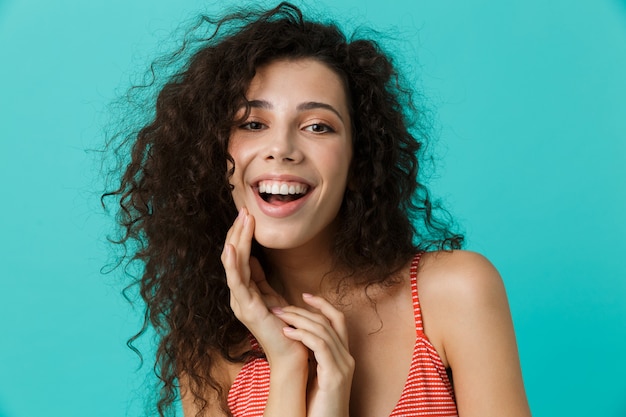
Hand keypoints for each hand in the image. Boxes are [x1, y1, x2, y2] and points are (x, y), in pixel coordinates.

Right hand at [221, 208, 307, 365]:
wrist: (292, 354)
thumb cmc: (285, 326)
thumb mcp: (271, 295)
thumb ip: (260, 278)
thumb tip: (253, 257)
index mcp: (244, 292)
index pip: (238, 258)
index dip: (241, 236)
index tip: (247, 216)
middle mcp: (238, 296)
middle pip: (233, 257)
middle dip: (238, 233)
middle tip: (244, 210)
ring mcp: (240, 302)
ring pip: (233, 265)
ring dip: (237, 241)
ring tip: (242, 220)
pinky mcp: (248, 309)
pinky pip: (237, 282)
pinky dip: (233, 264)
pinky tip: (232, 248)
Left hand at [274, 293, 354, 416]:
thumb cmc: (317, 406)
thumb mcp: (316, 375)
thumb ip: (312, 357)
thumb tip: (296, 337)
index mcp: (343, 356)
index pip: (338, 320)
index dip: (323, 305)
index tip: (304, 296)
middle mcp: (347, 358)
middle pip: (329, 321)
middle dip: (303, 310)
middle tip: (280, 307)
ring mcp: (343, 366)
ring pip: (323, 330)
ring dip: (299, 320)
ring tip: (279, 316)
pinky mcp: (334, 376)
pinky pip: (320, 346)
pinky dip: (303, 335)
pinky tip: (287, 333)